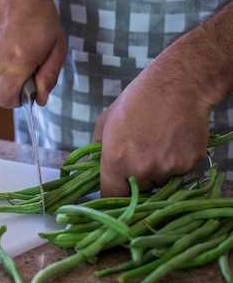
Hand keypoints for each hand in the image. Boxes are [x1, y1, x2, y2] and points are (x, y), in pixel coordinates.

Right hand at [0, 0, 65, 107]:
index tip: (25, 91)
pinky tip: (4, 38)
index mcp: (17, 62)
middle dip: (12, 84)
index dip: (15, 100)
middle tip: (25, 64)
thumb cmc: (39, 13)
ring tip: (14, 45)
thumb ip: (49, 76)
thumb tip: (40, 99)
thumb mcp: (57, 45)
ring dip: (3, 69)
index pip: (5, 100)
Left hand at [93, 61, 211, 195]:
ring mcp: (168, 169)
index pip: (111, 195)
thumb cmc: (136, 101)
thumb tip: (93, 168)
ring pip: (159, 183)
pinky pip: (179, 174)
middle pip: (137, 191)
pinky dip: (175, 164)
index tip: (116, 188)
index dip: (113, 193)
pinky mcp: (189, 164)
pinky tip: (173, 142)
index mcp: (117, 161)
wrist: (178, 86)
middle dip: (136, 181)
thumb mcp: (105, 122)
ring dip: (157, 172)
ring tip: (157, 146)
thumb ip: (97, 150)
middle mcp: (142, 170)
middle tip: (140, 158)